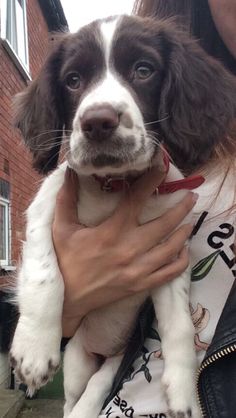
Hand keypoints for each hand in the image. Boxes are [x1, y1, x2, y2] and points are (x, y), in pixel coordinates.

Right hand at [52, 167, 196, 336]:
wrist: (68, 297)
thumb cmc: (66, 260)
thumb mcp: (62, 228)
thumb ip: (66, 199)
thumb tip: (70, 171)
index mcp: (112, 231)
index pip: (137, 200)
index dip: (151, 181)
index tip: (162, 168)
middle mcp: (130, 248)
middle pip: (165, 224)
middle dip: (182, 207)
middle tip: (191, 196)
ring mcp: (139, 269)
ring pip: (172, 248)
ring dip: (185, 232)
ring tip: (190, 221)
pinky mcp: (142, 284)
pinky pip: (170, 272)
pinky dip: (182, 261)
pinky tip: (183, 250)